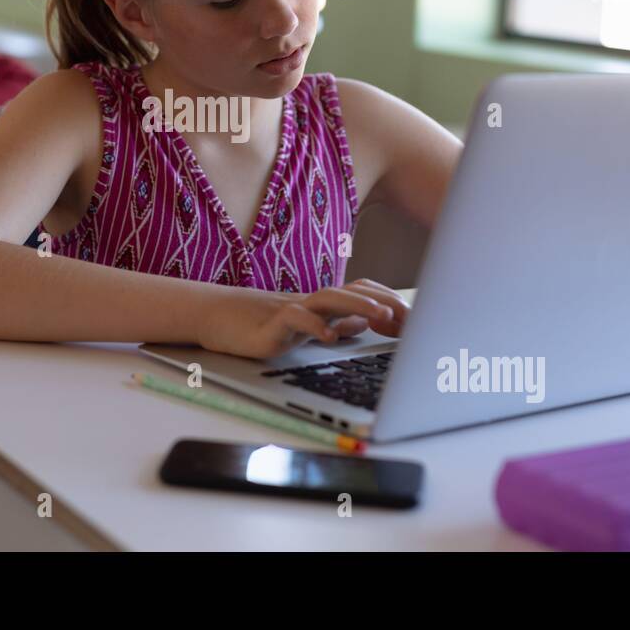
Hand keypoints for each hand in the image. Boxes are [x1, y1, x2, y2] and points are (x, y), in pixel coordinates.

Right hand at [200, 279, 409, 359]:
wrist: (214, 317)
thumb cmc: (259, 323)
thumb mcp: (305, 327)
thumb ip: (336, 323)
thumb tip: (365, 322)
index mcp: (321, 305)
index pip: (362, 293)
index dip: (388, 300)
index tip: (414, 315)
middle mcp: (311, 302)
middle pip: (352, 291)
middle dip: (384, 301)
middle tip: (410, 314)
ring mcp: (291, 309)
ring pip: (329, 299)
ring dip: (358, 305)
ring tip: (381, 315)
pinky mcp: (272, 323)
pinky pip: (296, 319)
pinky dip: (314, 326)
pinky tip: (329, 337)